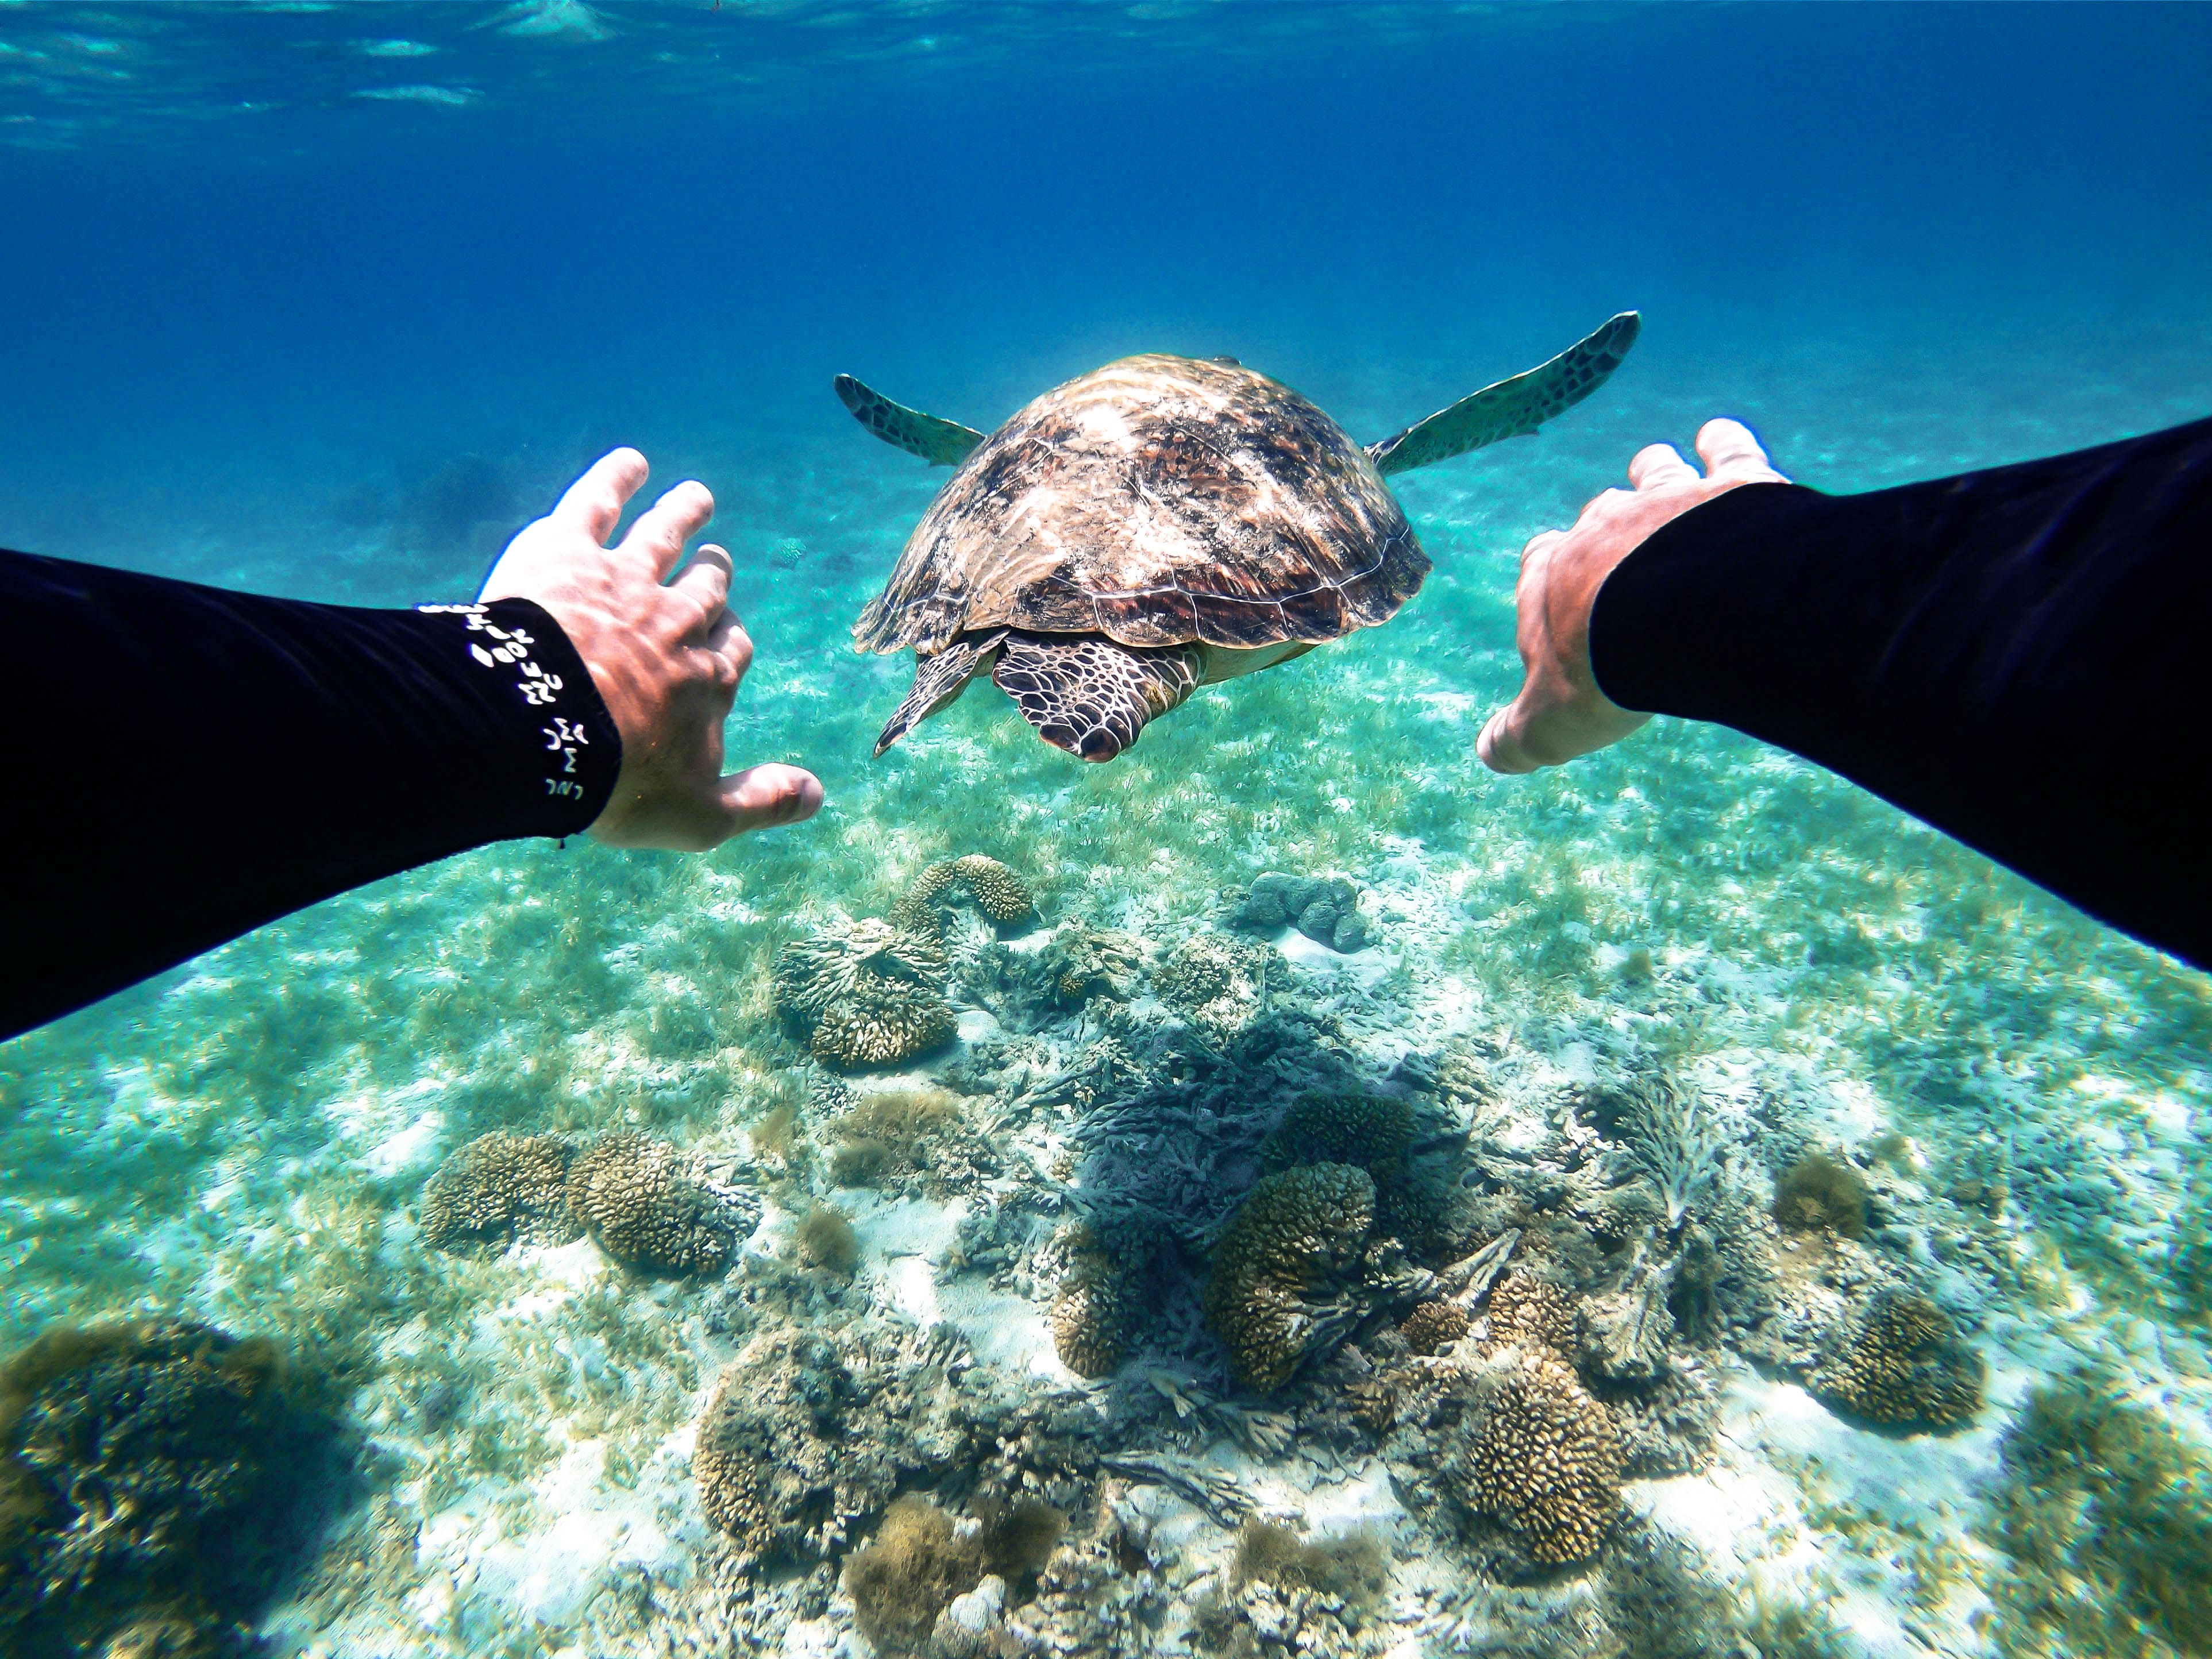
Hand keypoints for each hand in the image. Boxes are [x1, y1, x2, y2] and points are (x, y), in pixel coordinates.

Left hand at [481, 448, 823, 848]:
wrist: (538, 731)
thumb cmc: (618, 780)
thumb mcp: (700, 816)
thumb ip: (760, 802)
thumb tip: (819, 795)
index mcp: (708, 680)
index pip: (732, 651)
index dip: (729, 643)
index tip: (727, 637)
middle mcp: (677, 622)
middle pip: (704, 591)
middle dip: (712, 576)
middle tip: (715, 561)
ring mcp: (626, 581)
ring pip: (664, 538)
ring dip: (683, 516)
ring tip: (696, 497)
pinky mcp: (569, 552)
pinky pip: (597, 504)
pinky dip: (616, 480)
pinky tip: (630, 462)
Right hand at [1477, 418, 1787, 773]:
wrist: (1681, 620)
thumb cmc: (1605, 669)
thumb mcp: (1549, 721)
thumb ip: (1516, 737)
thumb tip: (1488, 754)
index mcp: (1557, 575)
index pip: (1540, 563)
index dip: (1549, 573)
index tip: (1560, 584)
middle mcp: (1606, 527)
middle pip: (1600, 515)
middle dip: (1609, 528)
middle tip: (1630, 553)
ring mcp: (1668, 501)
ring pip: (1655, 472)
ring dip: (1657, 473)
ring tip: (1665, 476)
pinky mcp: (1730, 486)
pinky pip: (1726, 450)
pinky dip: (1723, 443)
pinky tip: (1721, 441)